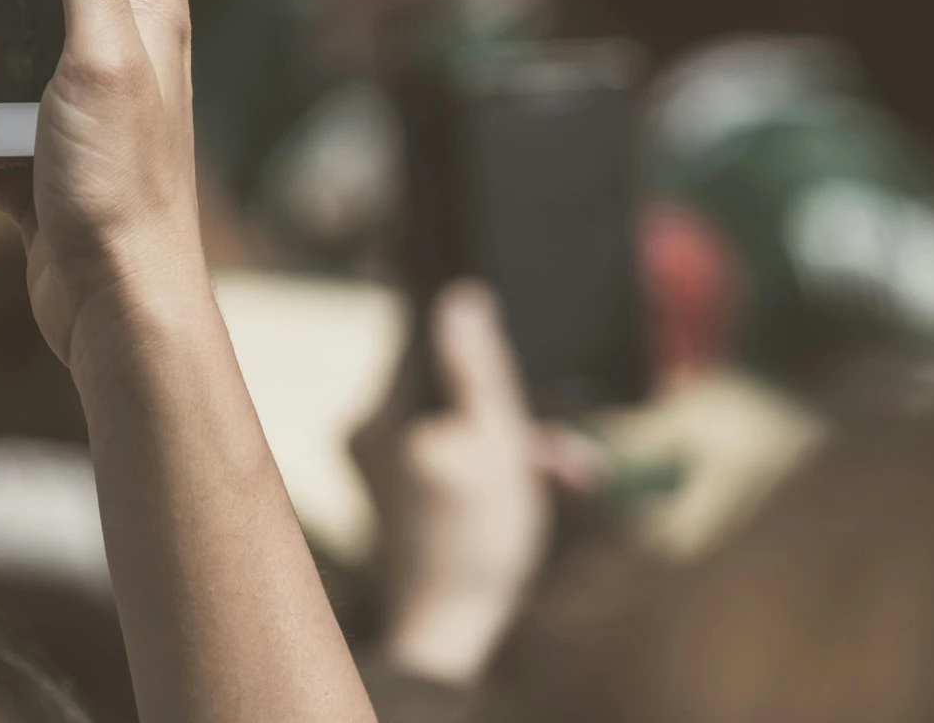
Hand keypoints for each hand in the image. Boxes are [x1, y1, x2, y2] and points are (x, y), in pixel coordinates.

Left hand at [353, 282, 553, 686]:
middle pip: (449, 388)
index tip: (487, 330)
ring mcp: (379, 464)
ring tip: (564, 477)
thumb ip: (479, 368)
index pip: (420, 333)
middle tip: (564, 447)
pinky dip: (488, 468)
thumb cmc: (475, 541)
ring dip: (511, 445)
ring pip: (456, 425)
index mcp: (385, 409)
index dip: (463, 327)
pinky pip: (447, 457)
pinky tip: (532, 491)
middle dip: (512, 411)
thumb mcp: (497, 442)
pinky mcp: (396, 493)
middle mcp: (369, 431)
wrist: (446, 633)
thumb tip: (459, 299)